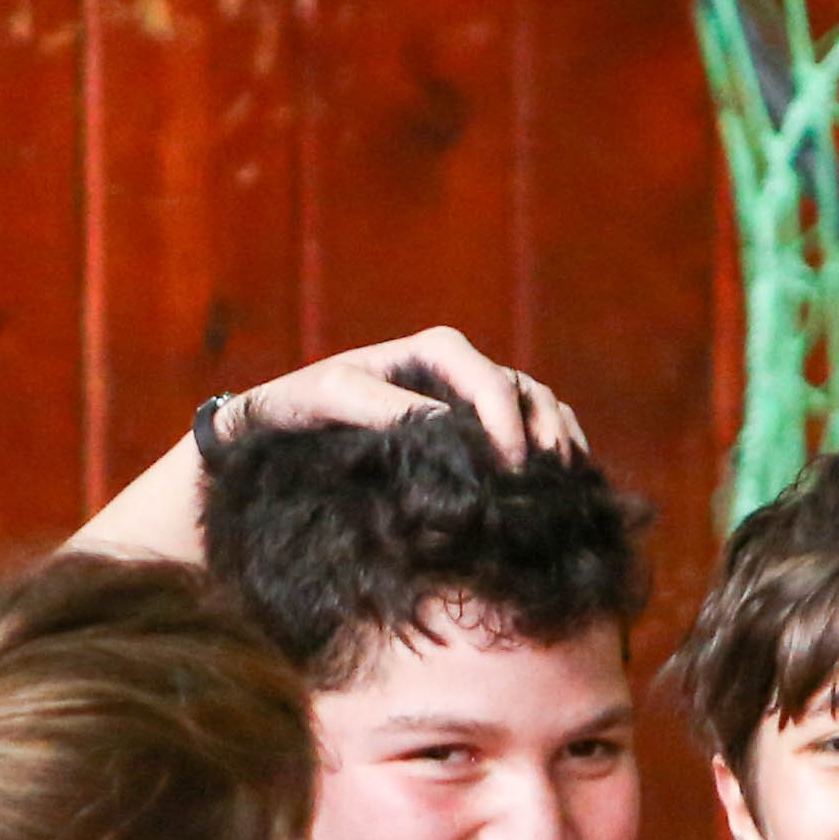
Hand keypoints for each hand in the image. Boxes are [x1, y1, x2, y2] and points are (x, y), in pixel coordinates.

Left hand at [231, 330, 586, 470]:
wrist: (277, 432)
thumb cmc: (298, 407)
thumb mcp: (329, 397)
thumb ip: (382, 404)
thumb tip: (443, 422)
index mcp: (432, 353)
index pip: (487, 379)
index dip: (505, 420)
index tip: (507, 466)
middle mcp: (460, 373)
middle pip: (523, 391)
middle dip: (538, 434)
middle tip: (539, 484)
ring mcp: (472, 402)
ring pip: (538, 407)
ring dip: (554, 441)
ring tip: (559, 485)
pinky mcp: (476, 433)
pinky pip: (533, 430)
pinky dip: (554, 450)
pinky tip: (560, 487)